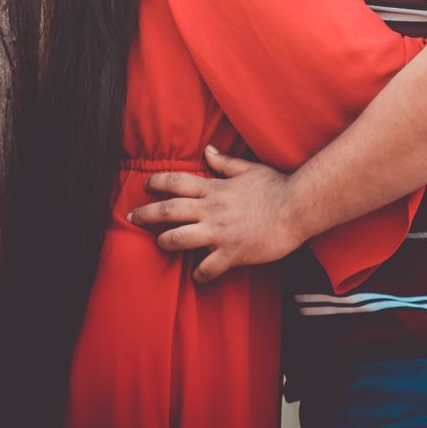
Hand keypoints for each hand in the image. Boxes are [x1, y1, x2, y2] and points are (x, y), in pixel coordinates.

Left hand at [127, 148, 301, 282]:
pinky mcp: (231, 253)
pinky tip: (198, 276)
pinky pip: (207, 268)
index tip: (145, 185)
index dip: (158, 182)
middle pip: (170, 210)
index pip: (178, 182)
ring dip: (165, 241)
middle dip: (147, 213)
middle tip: (131, 218)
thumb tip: (207, 151)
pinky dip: (200, 274)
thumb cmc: (275, 186)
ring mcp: (219, 233)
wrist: (295, 208)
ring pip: (180, 238)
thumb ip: (225, 162)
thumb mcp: (249, 169)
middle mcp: (212, 210)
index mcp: (215, 188)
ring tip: (160, 243)